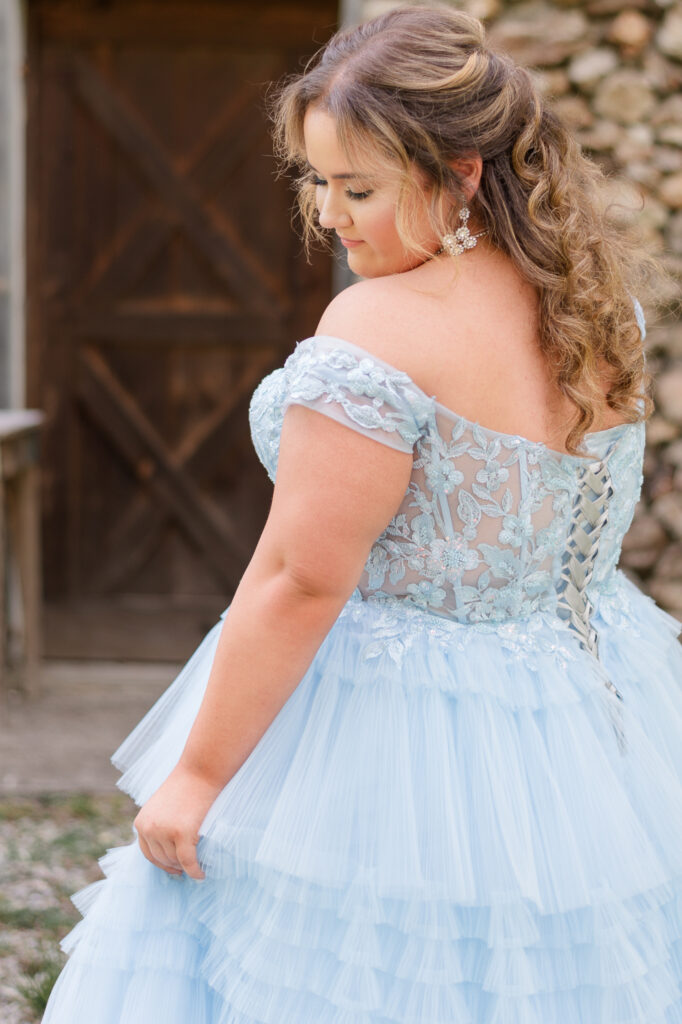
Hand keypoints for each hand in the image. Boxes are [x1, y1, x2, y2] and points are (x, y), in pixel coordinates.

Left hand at [132, 764, 223, 879]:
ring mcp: (164, 832)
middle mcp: (149, 829)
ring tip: (197, 866)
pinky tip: (201, 874)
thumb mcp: (162, 807)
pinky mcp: (182, 834)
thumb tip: (165, 852)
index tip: (173, 868)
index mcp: (141, 822)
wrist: (200, 770)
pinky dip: (195, 871)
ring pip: (175, 861)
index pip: (147, 853)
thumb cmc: (186, 786)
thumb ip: (158, 826)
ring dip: (186, 867)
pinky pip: (188, 861)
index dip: (161, 863)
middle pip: (162, 859)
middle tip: (189, 867)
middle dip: (175, 865)